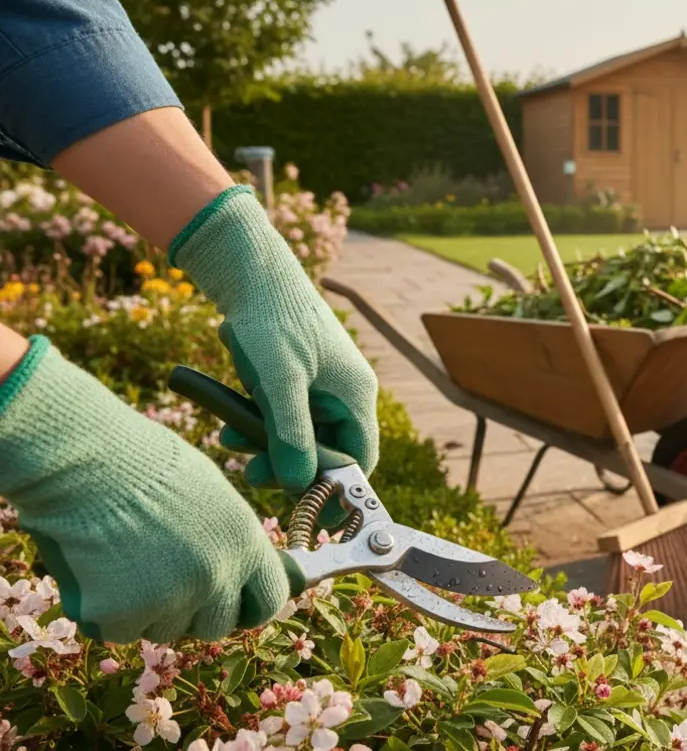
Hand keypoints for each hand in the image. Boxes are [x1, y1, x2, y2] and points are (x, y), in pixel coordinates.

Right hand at [0, 336, 289, 642]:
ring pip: (165, 630)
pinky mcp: (122, 616)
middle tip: (164, 584)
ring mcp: (171, 600)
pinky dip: (105, 612)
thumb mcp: (212, 496)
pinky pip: (119, 632)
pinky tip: (95, 572)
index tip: (232, 606)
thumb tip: (242, 577)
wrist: (84, 460)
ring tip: (123, 562)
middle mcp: (217, 577)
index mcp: (245, 544)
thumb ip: (230, 543)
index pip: (269, 601)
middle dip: (195, 613)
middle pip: (217, 626)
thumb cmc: (144, 465)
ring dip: (148, 611)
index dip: (248, 606)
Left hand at [170, 186, 378, 496]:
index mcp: (355, 394)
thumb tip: (297, 484)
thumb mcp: (277, 381)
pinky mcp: (300, 377)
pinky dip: (262, 427)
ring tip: (233, 449)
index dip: (336, 487)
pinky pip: (288, 416)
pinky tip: (231, 429)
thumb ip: (289, 434)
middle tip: (253, 477)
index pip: (361, 458)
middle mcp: (346, 392)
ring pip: (304, 435)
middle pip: (330, 450)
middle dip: (292, 468)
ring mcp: (323, 384)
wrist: (249, 272)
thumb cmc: (269, 320)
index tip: (304, 508)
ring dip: (271, 449)